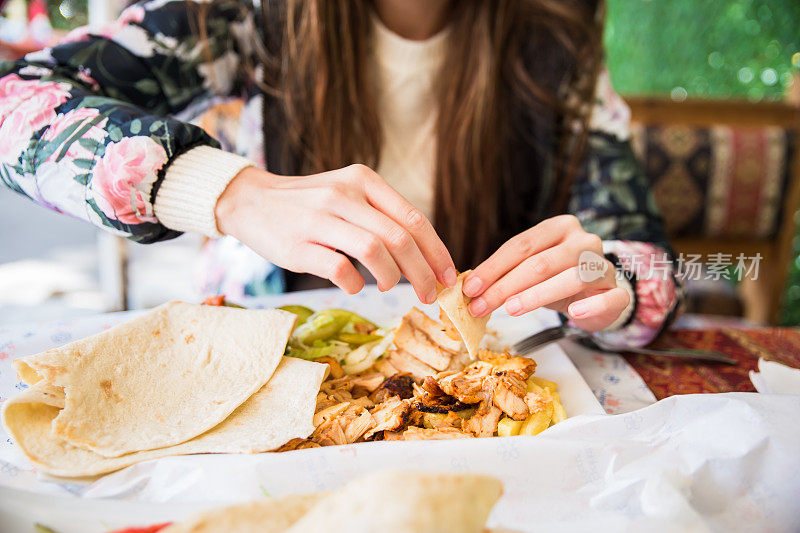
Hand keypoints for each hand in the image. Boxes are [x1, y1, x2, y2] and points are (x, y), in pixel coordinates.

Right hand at [215, 164, 456, 302]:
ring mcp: (319, 219)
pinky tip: (354, 285)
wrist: (250, 200)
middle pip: (400, 238)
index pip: (414, 218)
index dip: (437, 251)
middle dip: (423, 272)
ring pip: (375, 251)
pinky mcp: (297, 245)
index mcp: (363, 180)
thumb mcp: (346, 193)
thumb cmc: (308, 203)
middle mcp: (344, 194)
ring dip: (391, 277)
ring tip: (388, 287)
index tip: (449, 276)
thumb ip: (380, 215)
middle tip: (430, 294)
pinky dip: (355, 284)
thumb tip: (424, 255)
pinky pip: (340, 269)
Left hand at [462, 215, 628, 330]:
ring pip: (570, 278)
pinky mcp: (617, 291)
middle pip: (540, 263)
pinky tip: (573, 314)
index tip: (470, 288)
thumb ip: (506, 273)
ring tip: (511, 309)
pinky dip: (590, 306)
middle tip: (480, 306)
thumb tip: (470, 288)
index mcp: (559, 227)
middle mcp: (583, 240)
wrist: (596, 295)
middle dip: (505, 286)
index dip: (493, 267)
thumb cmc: (556, 279)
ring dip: (536, 296)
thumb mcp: (530, 271)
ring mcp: (603, 264)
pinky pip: (607, 297)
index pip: (521, 245)